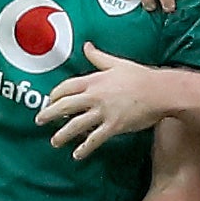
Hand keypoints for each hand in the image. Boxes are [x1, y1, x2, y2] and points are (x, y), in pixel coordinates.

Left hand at [38, 43, 163, 158]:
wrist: (160, 91)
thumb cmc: (140, 76)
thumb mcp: (116, 63)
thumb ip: (98, 56)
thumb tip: (86, 46)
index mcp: (94, 80)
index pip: (66, 87)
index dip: (55, 95)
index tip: (50, 100)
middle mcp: (94, 96)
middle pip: (65, 106)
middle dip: (49, 114)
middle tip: (39, 120)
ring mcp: (103, 112)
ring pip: (75, 125)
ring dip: (62, 134)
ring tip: (54, 141)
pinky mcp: (113, 126)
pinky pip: (95, 139)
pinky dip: (85, 148)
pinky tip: (77, 154)